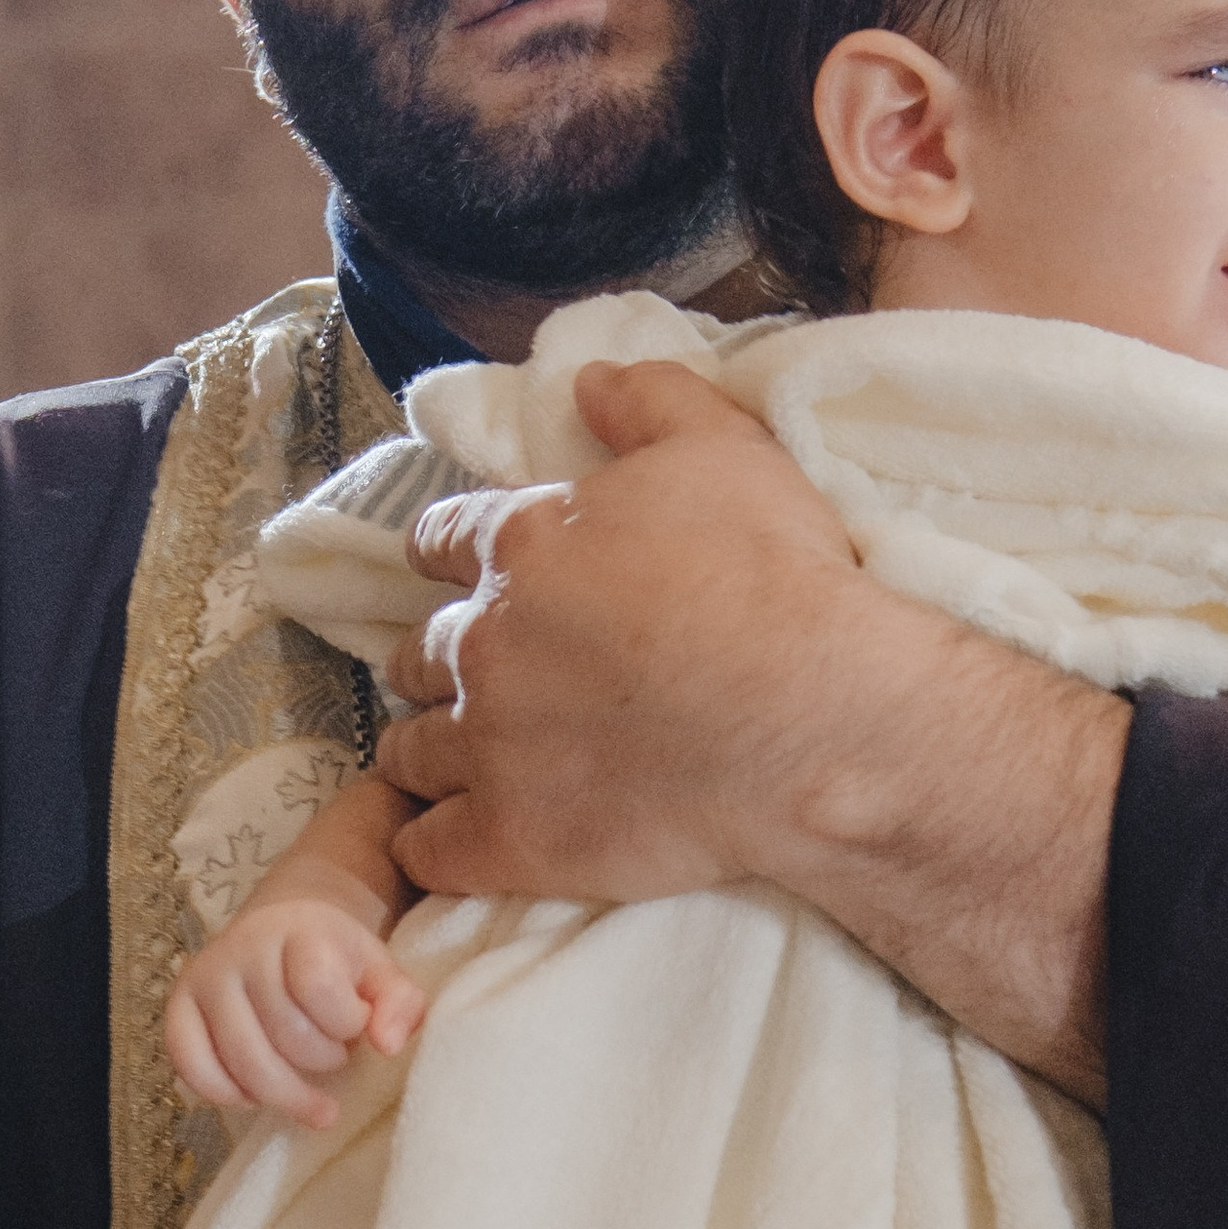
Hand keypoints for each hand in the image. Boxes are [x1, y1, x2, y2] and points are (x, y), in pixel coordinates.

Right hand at [165, 891, 427, 1130]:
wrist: (281, 928)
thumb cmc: (335, 958)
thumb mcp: (379, 970)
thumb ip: (400, 1004)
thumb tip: (388, 1046)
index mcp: (300, 931)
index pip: (319, 987)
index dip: (347, 1023)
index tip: (357, 1025)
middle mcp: (244, 949)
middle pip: (284, 1034)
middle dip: (323, 1062)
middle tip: (338, 1057)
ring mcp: (205, 977)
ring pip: (242, 1060)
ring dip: (284, 1092)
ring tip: (310, 1095)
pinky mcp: (178, 1005)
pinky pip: (193, 1067)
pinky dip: (227, 1094)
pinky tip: (256, 1095)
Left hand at [377, 360, 867, 903]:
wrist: (816, 717)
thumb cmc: (774, 574)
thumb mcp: (724, 447)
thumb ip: (647, 400)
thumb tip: (586, 379)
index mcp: (522, 545)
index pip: (439, 539)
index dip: (446, 552)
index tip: (455, 567)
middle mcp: (485, 642)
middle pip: (419, 651)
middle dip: (438, 657)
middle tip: (477, 671)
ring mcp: (489, 748)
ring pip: (411, 751)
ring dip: (427, 749)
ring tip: (454, 760)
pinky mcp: (509, 840)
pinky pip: (430, 849)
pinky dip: (433, 843)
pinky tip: (452, 841)